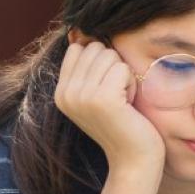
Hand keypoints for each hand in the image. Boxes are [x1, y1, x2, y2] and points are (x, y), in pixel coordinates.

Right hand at [54, 40, 164, 167]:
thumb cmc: (122, 124)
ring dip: (124, 76)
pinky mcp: (102, 99)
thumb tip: (80, 32)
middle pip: (96, 48)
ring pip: (110, 55)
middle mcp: (66, 94)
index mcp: (60, 92)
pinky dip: (131, 84)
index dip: (101, 63)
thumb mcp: (96, 95)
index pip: (79, 48)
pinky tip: (128, 106)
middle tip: (117, 97)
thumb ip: (87, 69)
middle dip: (113, 68)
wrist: (133, 160)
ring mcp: (82, 96)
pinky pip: (122, 68)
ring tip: (122, 102)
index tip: (106, 90)